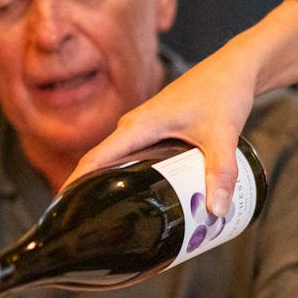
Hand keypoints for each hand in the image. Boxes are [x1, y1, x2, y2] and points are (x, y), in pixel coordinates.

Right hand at [69, 0, 297, 214]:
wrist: (237, 68)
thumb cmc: (225, 93)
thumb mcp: (223, 135)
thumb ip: (221, 172)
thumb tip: (216, 211)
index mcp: (139, 125)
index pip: (95, 159)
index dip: (75, 185)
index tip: (61, 211)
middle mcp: (135, 125)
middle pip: (103, 164)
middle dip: (92, 193)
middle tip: (91, 230)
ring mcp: (146, 126)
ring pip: (121, 160)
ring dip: (115, 185)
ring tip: (112, 221)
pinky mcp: (159, 128)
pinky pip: (137, 156)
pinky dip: (135, 176)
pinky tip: (145, 197)